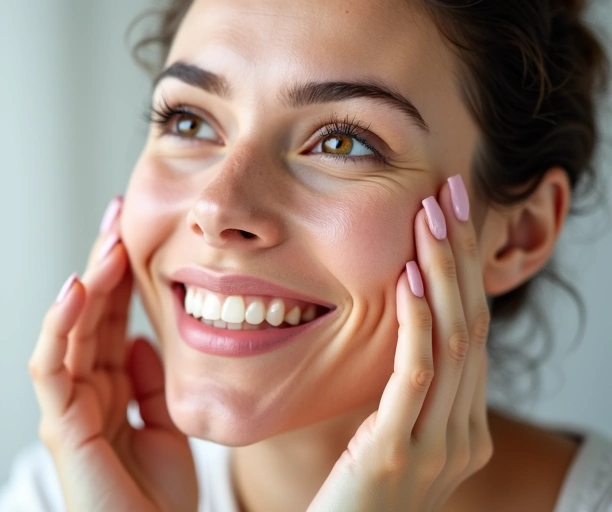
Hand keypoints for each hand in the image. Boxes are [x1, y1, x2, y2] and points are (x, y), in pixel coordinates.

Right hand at [28, 198, 196, 511]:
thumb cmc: (159, 495)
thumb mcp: (166, 422)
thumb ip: (149, 381)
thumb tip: (142, 340)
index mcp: (111, 385)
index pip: (112, 317)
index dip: (122, 275)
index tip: (137, 231)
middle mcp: (86, 388)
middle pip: (91, 313)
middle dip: (103, 262)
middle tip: (119, 213)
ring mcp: (69, 404)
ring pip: (70, 330)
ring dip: (88, 282)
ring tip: (108, 241)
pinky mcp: (61, 425)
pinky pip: (52, 367)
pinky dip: (60, 326)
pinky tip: (77, 289)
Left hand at [308, 176, 492, 511]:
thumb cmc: (354, 498)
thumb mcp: (389, 440)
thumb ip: (406, 399)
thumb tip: (402, 335)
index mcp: (464, 428)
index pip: (472, 334)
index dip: (464, 271)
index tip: (450, 217)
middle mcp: (463, 435)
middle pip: (473, 326)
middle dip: (461, 255)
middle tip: (451, 194)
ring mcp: (438, 447)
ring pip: (453, 341)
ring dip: (442, 272)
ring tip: (431, 217)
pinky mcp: (398, 452)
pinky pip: (416, 374)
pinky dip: (417, 322)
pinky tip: (410, 278)